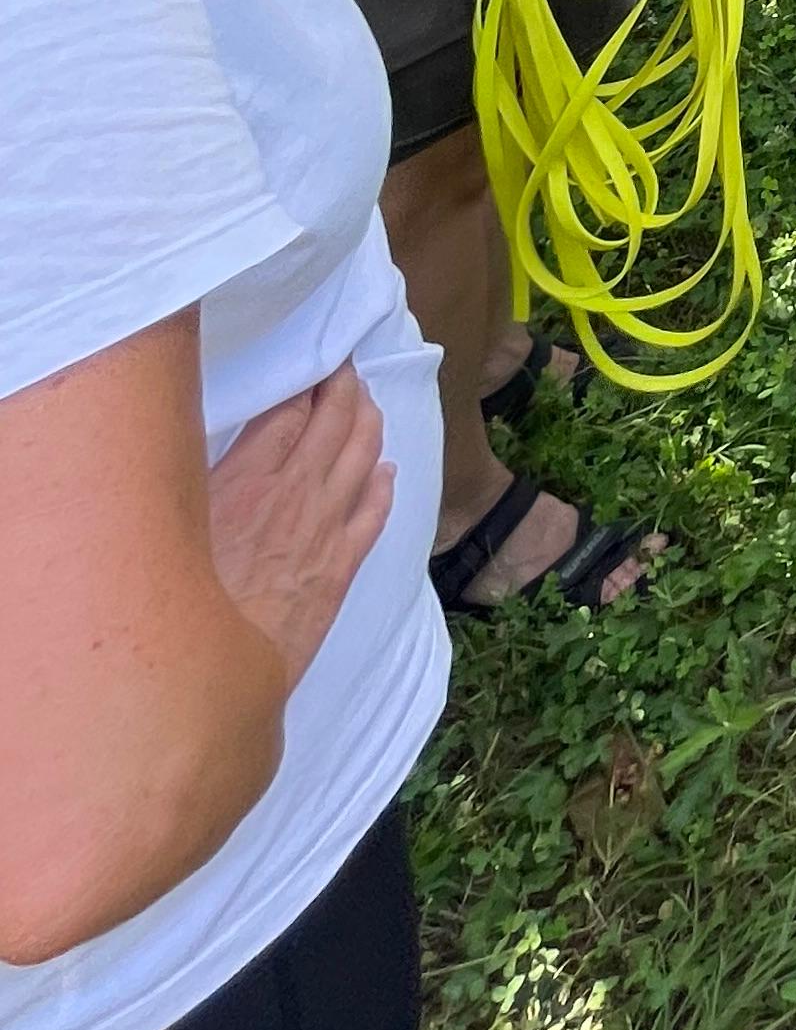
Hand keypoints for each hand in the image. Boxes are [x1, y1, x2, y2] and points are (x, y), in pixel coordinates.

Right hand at [205, 369, 392, 688]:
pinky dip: (383, 485)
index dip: (310, 377)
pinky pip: (374, 514)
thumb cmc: (180, 600)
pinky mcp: (341, 568)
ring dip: (368, 422)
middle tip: (346, 366)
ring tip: (367, 403)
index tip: (315, 359)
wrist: (214, 670)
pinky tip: (386, 472)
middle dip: (345, 386)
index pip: (293, 407)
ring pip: (363, 456)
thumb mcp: (175, 522)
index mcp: (251, 476)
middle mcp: (297, 493)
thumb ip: (196, 478)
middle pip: (336, 420)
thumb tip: (199, 448)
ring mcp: (326, 528)